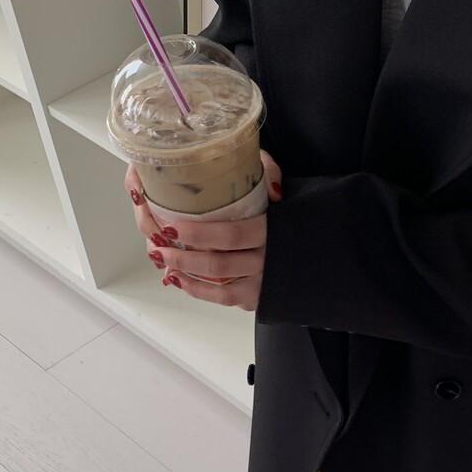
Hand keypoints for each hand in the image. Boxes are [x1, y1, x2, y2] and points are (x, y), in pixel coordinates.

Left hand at [125, 150, 283, 310]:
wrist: (313, 249)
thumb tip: (265, 187)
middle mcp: (269, 261)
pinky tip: (178, 279)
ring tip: (162, 259)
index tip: (170, 226)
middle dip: (182, 257)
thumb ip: (269, 173)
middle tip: (158, 245)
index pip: (231, 235)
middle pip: (219, 264)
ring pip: (219, 286)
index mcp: (274, 230)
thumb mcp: (284, 183)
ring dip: (185, 275)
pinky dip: (198, 291)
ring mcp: (262, 282)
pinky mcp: (257, 296)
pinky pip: (224, 298)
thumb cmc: (291, 214)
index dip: (198, 234)